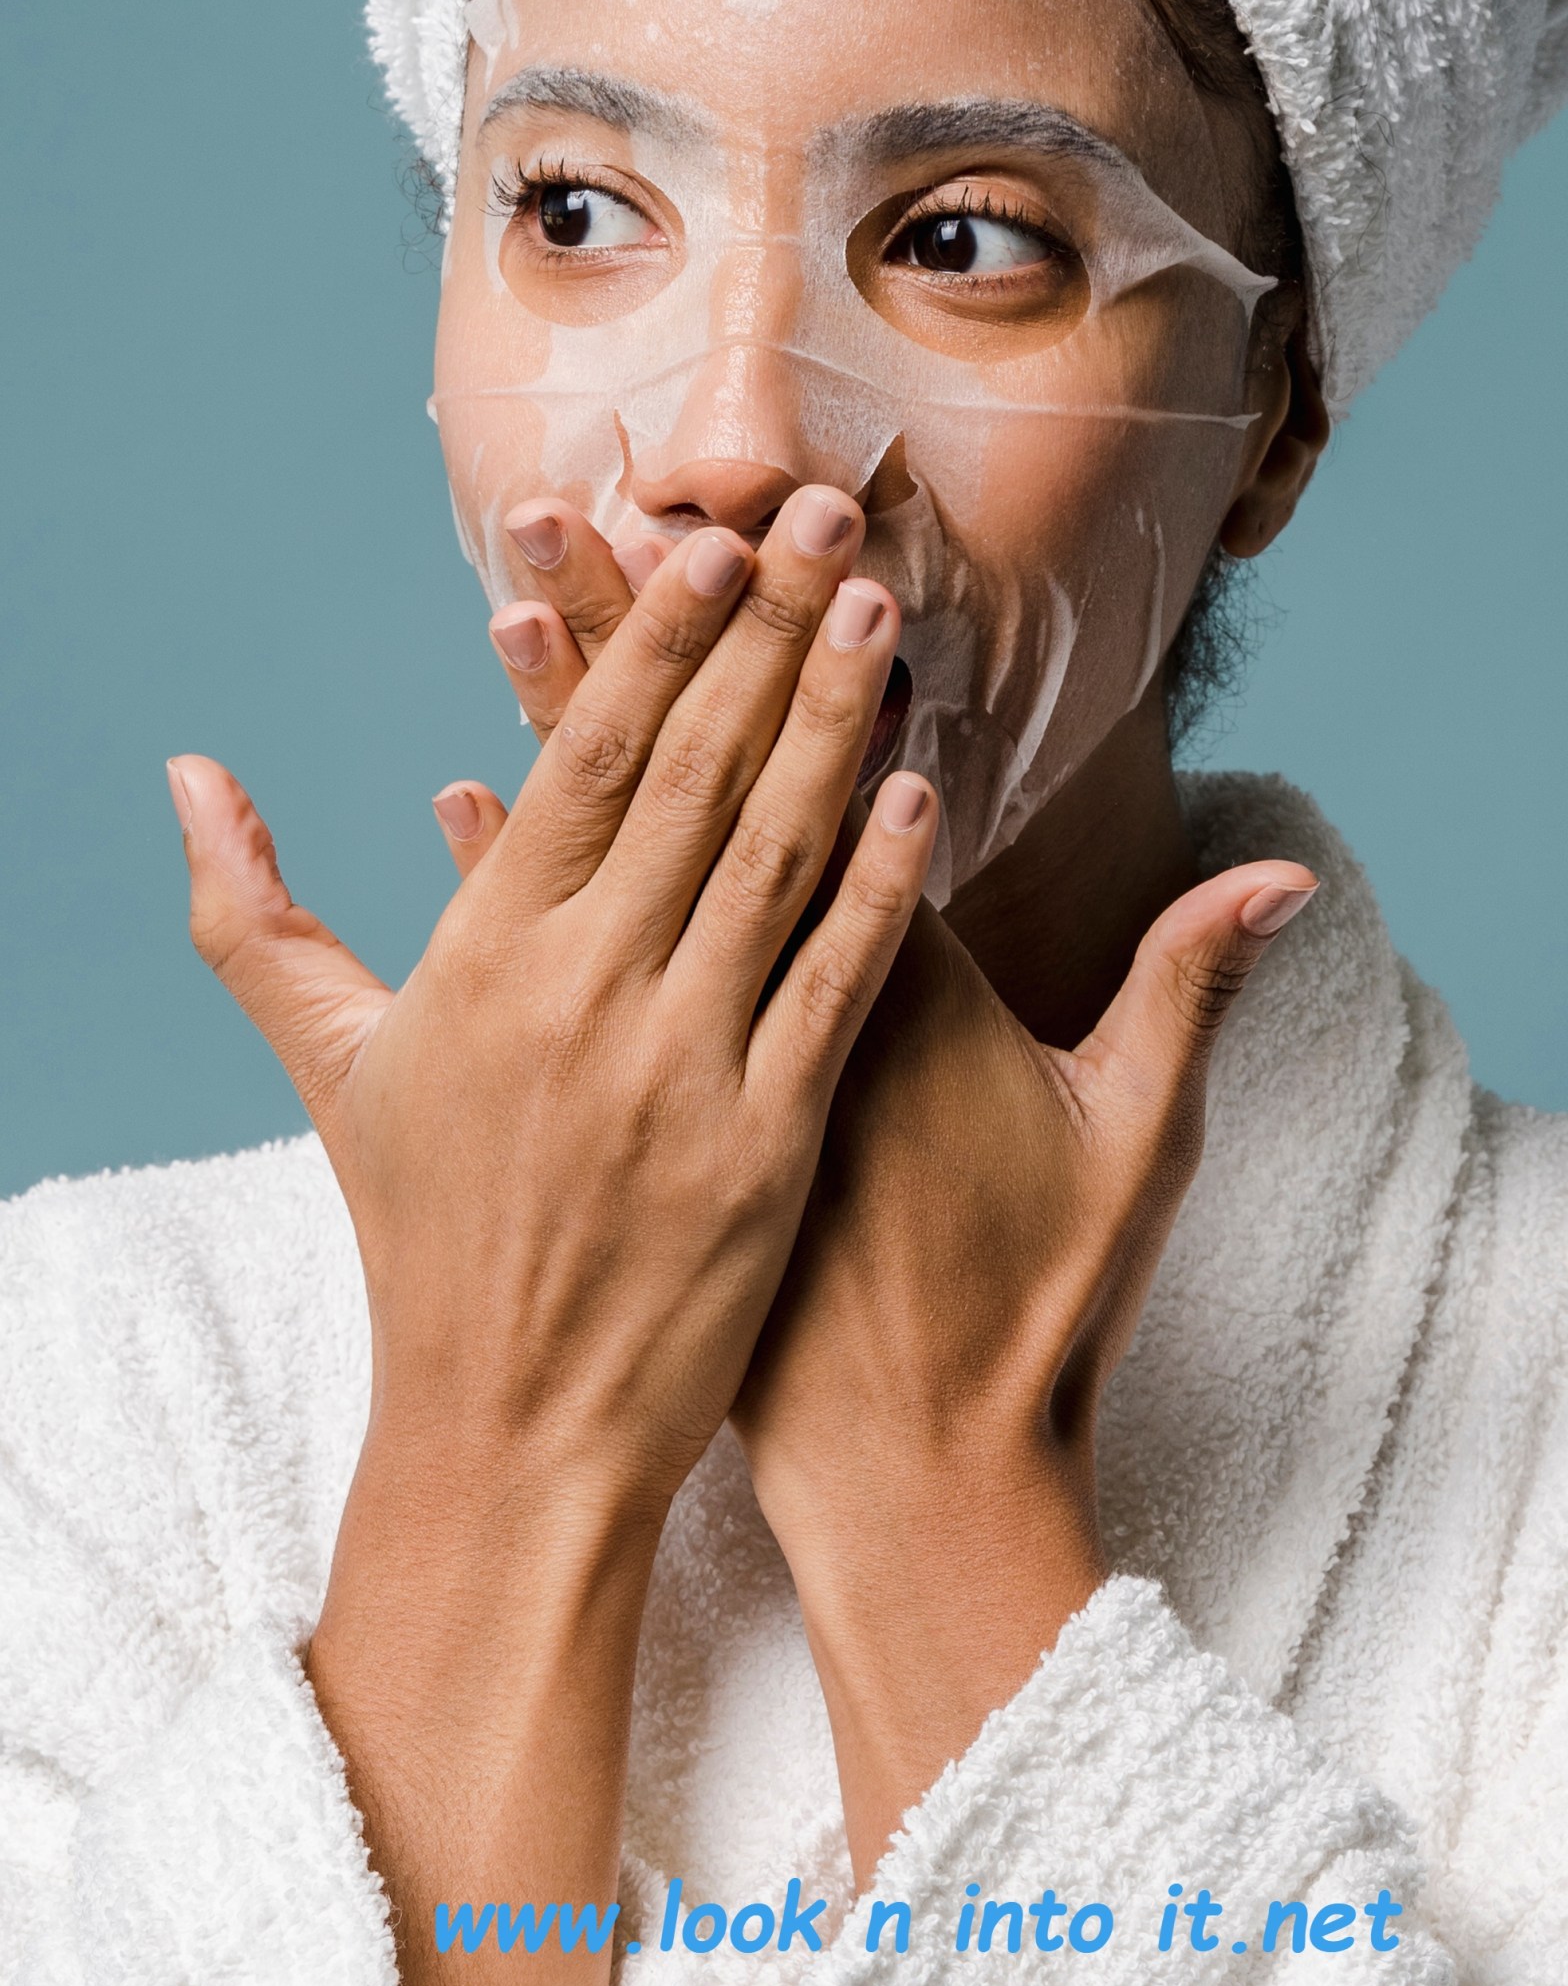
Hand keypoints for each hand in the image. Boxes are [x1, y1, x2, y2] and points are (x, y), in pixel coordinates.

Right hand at [167, 484, 936, 1985]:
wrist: (509, 1429)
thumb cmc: (419, 1238)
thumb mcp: (331, 1067)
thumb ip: (253, 914)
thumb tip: (189, 775)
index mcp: (487, 961)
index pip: (584, 763)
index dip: (650, 643)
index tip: (702, 545)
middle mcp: (589, 994)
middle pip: (698, 777)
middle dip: (764, 634)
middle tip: (821, 518)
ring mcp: (687, 1068)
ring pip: (779, 857)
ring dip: (838, 722)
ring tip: (880, 613)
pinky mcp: (771, 1144)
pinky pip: (839, 984)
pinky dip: (884, 884)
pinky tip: (923, 793)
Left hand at [436, 502, 1312, 1885]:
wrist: (911, 1475)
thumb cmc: (1030, 1314)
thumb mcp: (1131, 1147)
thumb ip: (1189, 993)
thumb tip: (1285, 878)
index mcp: (898, 993)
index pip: (839, 789)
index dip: (791, 664)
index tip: (750, 546)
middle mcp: (775, 1010)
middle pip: (706, 790)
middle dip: (652, 643)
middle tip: (582, 510)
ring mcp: (696, 1068)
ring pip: (618, 863)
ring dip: (568, 733)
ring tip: (511, 612)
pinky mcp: (645, 1120)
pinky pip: (564, 980)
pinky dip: (515, 892)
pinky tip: (459, 801)